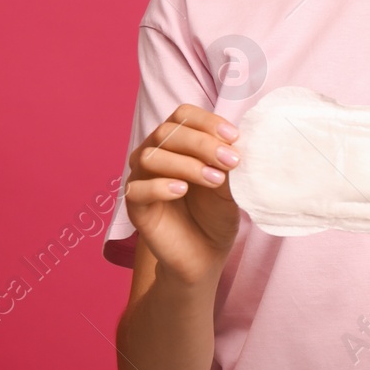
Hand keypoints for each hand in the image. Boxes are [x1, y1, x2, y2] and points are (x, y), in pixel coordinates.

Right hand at [124, 104, 243, 285]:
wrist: (206, 254)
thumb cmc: (216, 213)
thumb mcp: (228, 184)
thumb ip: (225, 162)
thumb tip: (233, 143)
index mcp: (177, 142)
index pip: (183, 115)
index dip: (207, 121)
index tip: (234, 137)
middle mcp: (154, 154)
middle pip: (167, 132)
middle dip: (202, 143)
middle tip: (231, 161)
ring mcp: (141, 179)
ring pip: (151, 157)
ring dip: (186, 164)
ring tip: (215, 179)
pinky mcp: (134, 207)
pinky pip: (137, 189)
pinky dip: (160, 186)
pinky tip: (182, 190)